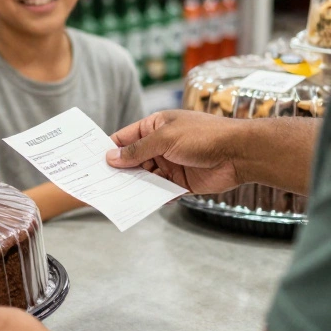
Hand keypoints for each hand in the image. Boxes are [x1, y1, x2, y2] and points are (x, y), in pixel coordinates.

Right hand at [107, 110, 245, 194]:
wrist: (239, 153)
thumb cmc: (204, 136)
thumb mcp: (165, 139)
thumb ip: (137, 150)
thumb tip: (112, 157)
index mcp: (154, 127)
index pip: (124, 138)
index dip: (108, 149)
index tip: (90, 162)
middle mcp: (160, 146)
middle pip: (132, 161)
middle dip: (118, 171)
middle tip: (97, 184)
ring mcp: (170, 165)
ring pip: (144, 178)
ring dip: (132, 186)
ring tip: (113, 196)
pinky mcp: (180, 183)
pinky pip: (160, 192)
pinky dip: (150, 197)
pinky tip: (138, 204)